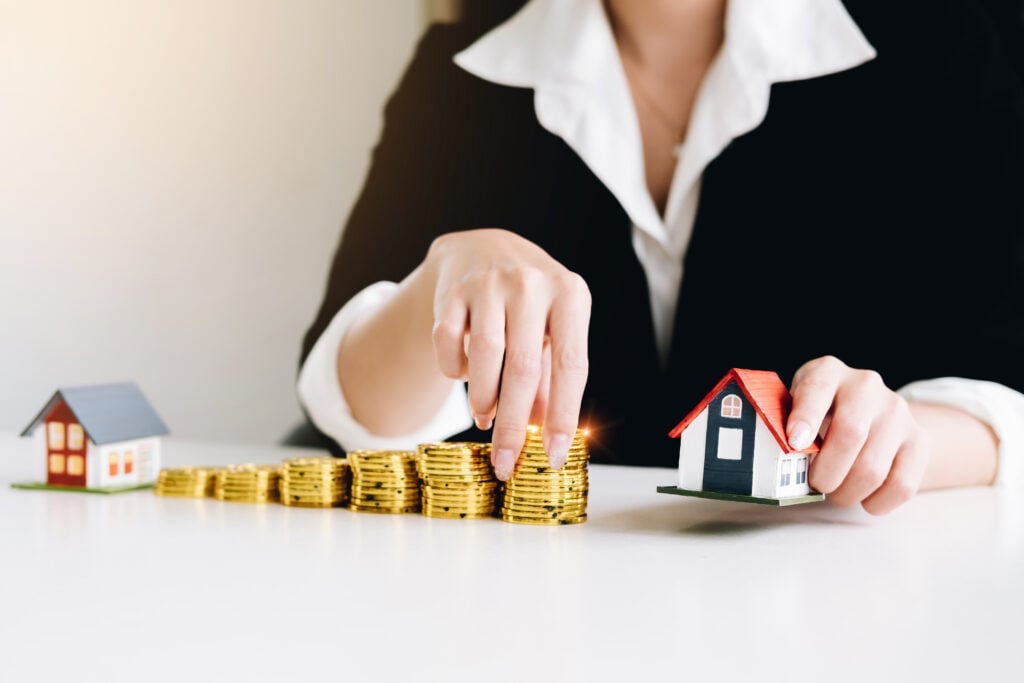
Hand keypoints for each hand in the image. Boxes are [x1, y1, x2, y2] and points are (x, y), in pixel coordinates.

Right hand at [426, 229, 591, 479]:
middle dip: (514, 425)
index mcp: (571, 295)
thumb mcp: (552, 329)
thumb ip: (552, 380)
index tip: (554, 456)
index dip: (564, 415)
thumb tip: (547, 439)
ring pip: (485, 359)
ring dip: (484, 399)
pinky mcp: (452, 290)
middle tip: (506, 461)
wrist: (482, 248)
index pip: (571, 365)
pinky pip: (448, 345)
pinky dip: (455, 371)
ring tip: (485, 415)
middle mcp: (532, 284)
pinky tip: (465, 372)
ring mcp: (490, 283)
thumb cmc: (529, 303)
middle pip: (524, 369)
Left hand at [786, 356, 928, 514]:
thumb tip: (772, 456)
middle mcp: (866, 385)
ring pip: (873, 468)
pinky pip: (902, 485)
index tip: (794, 444)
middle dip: (826, 472)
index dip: (805, 417)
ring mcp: (898, 412)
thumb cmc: (819, 414)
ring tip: (837, 492)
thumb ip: (782, 425)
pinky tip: (864, 498)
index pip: (817, 389)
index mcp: (828, 372)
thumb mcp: (794, 406)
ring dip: (848, 492)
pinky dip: (877, 502)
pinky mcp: (920, 441)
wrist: (870, 413)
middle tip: (816, 485)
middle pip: (850, 434)